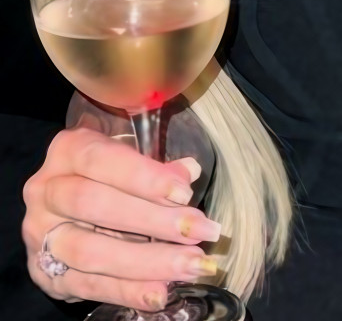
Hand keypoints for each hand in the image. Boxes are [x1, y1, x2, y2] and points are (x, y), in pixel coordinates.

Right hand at [22, 126, 220, 312]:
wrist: (64, 209)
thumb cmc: (106, 174)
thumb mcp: (129, 160)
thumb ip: (156, 167)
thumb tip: (189, 172)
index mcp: (68, 150)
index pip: (102, 160)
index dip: (144, 176)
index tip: (185, 193)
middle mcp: (46, 190)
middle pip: (94, 205)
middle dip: (153, 220)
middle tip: (199, 232)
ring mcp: (41, 235)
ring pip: (90, 251)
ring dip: (146, 262)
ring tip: (190, 265)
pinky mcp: (45, 272)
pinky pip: (88, 285)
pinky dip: (126, 291)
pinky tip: (160, 293)